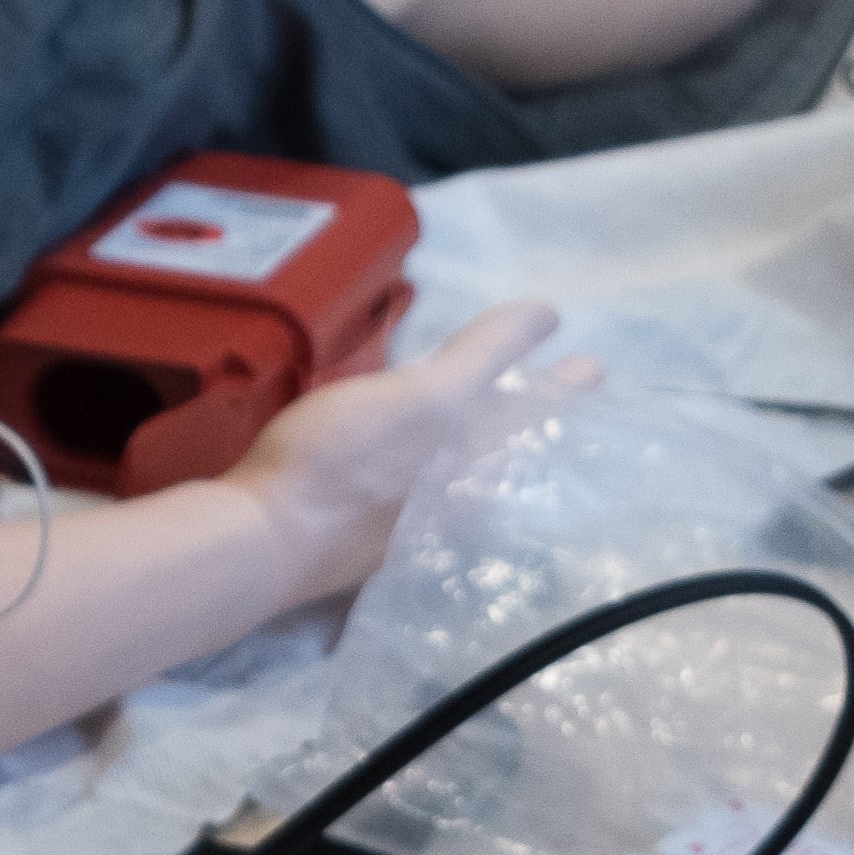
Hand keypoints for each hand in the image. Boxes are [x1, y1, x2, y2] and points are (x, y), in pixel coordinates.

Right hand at [230, 300, 597, 593]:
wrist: (261, 540)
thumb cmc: (348, 462)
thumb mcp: (428, 396)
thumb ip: (486, 355)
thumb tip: (549, 313)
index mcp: (483, 465)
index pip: (539, 416)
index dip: (564, 386)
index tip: (592, 367)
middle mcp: (458, 499)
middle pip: (507, 452)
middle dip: (529, 423)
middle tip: (548, 397)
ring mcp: (411, 522)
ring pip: (466, 476)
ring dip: (484, 450)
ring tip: (489, 427)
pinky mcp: (363, 533)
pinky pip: (422, 497)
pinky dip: (435, 473)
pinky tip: (417, 471)